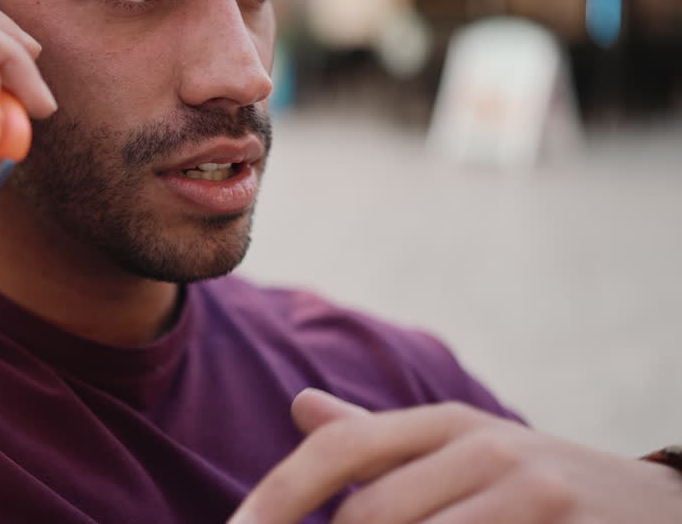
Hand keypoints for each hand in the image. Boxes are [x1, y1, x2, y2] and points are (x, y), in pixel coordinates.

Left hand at [228, 389, 681, 523]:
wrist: (657, 512)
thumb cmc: (536, 485)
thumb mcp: (461, 451)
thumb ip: (379, 440)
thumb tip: (299, 407)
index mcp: (445, 423)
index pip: (339, 448)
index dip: (277, 495)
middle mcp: (483, 446)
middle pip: (369, 514)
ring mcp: (530, 490)